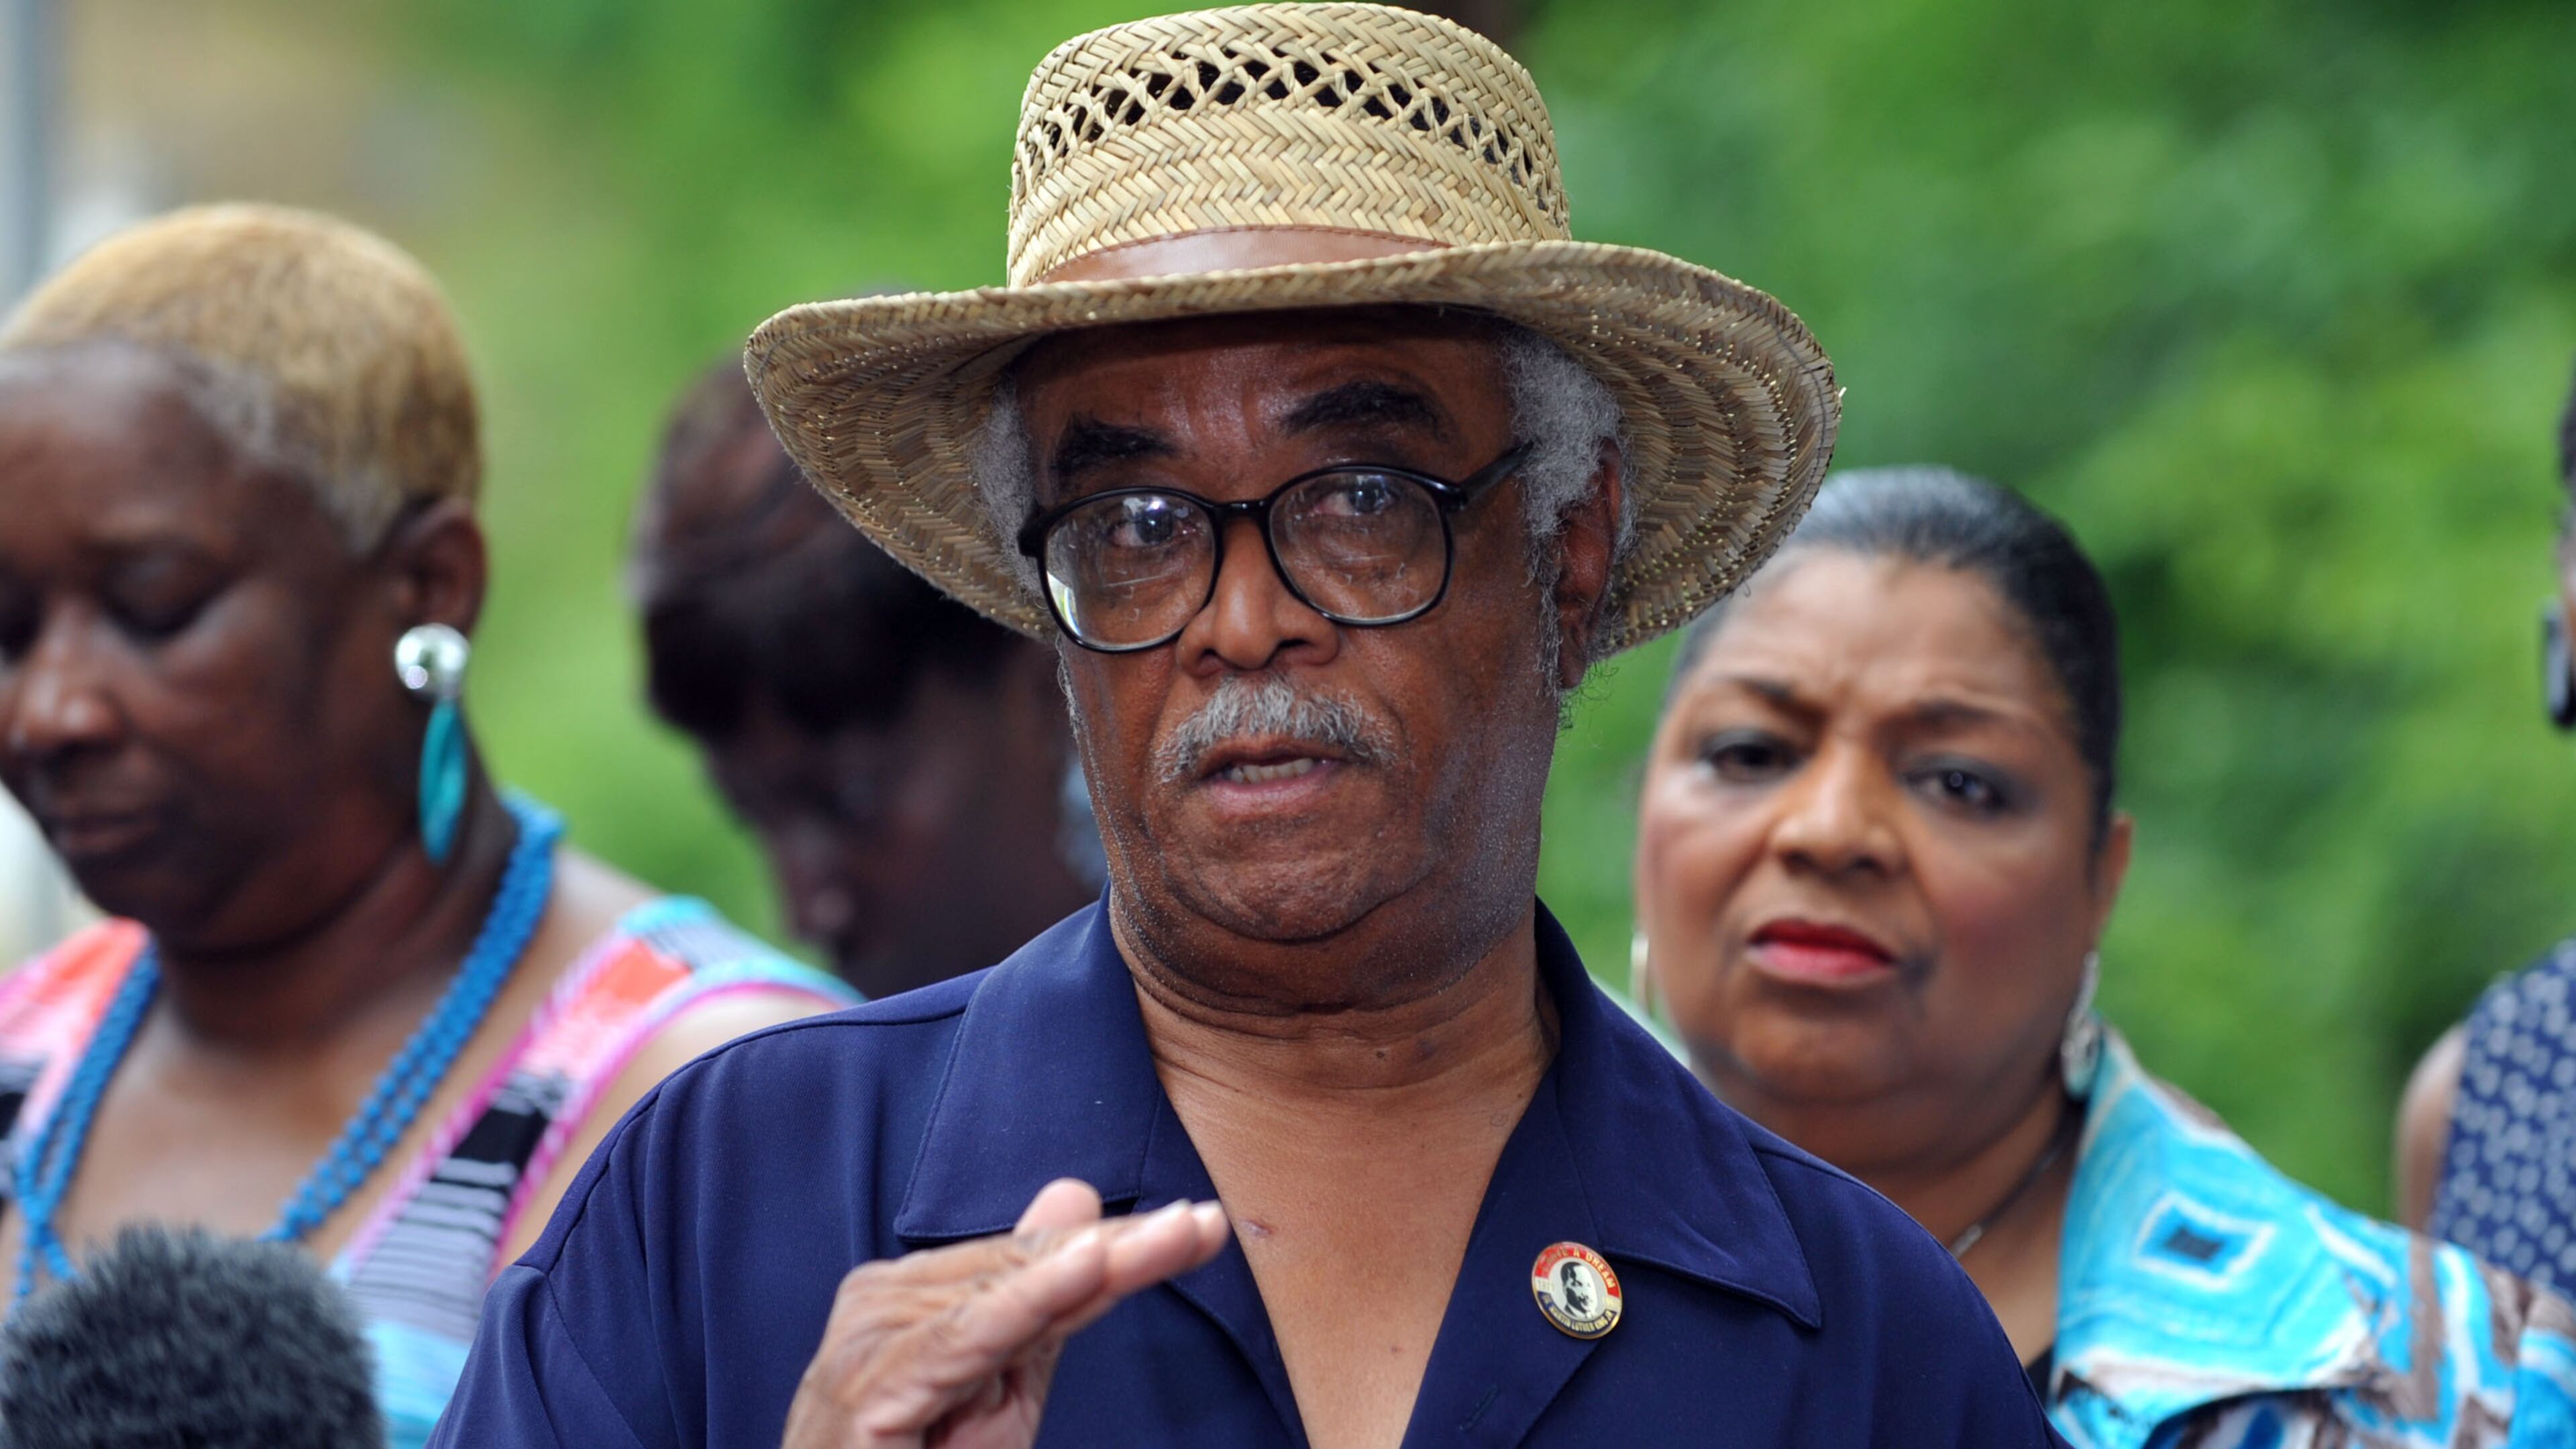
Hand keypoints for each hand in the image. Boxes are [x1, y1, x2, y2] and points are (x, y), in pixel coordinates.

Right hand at [780, 1179, 1230, 1448]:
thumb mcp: (1001, 1387)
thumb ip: (1040, 1300)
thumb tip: (1075, 1191)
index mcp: (909, 1293)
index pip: (1030, 1260)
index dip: (1119, 1243)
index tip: (1201, 1227)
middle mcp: (882, 1300)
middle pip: (1025, 1266)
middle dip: (1123, 1248)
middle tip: (1205, 1225)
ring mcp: (870, 1336)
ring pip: (1009, 1291)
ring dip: (1101, 1265)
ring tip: (1176, 1236)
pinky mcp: (872, 1383)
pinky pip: (967, 1335)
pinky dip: (1031, 1300)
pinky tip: (1090, 1266)